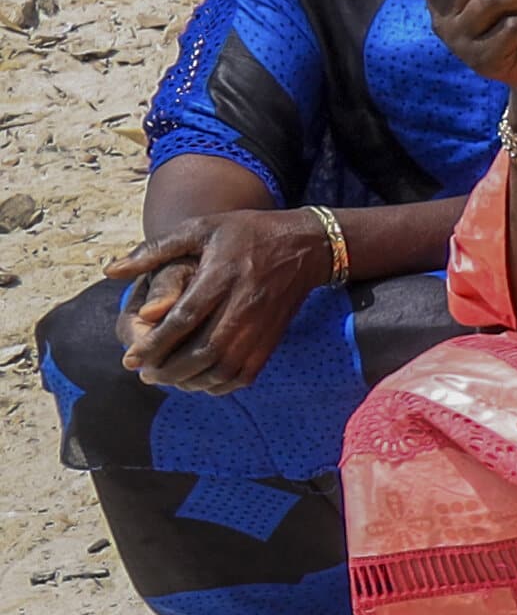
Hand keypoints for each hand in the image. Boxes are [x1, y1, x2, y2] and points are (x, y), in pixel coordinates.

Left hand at [99, 211, 324, 396]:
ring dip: (192, 381)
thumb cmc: (246, 233)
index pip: (183, 320)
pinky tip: (202, 382)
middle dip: (169, 370)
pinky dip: (220, 385)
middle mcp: (243, 304)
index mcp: (221, 276)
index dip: (154, 344)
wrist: (308, 245)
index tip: (130, 360)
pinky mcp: (272, 338)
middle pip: (202, 351)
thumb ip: (154, 250)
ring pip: (223, 367)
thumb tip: (110, 271)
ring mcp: (261, 325)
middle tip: (146, 375)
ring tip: (169, 380)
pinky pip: (245, 373)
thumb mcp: (200, 228)